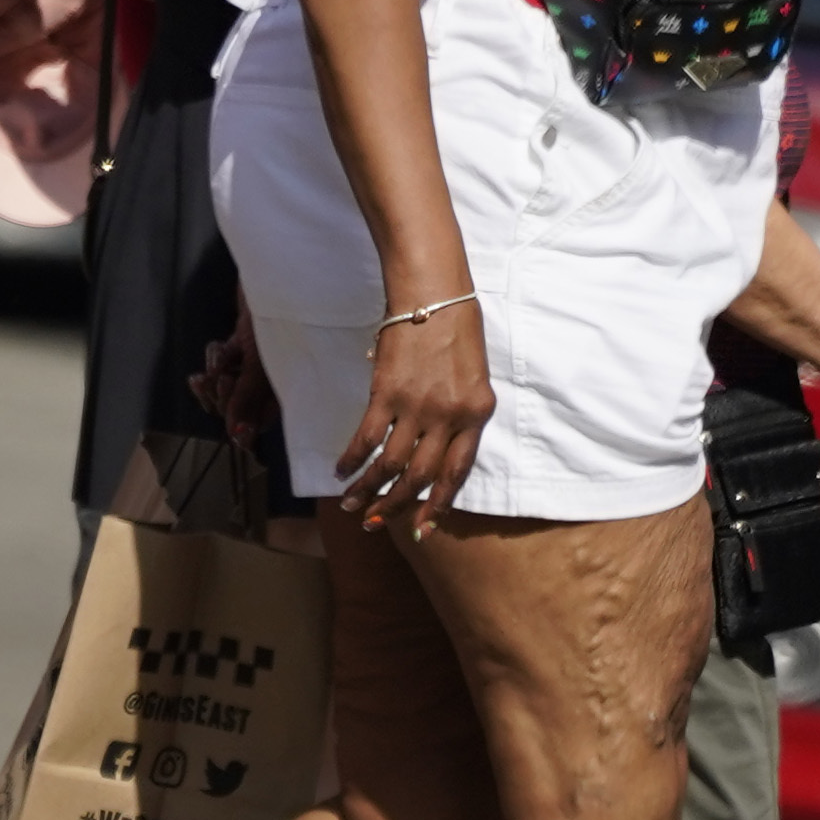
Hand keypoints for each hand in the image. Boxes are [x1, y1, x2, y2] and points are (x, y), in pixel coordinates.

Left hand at [192, 316, 279, 450]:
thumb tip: (236, 434)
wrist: (265, 280)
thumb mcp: (258, 365)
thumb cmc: (271, 322)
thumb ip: (246, 399)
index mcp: (285, 389)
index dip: (244, 428)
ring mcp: (251, 364)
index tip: (234, 430)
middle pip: (234, 409)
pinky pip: (217, 365)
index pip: (260, 423)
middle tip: (226, 380)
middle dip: (223, 398)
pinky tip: (219, 347)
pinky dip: (214, 358)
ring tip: (216, 368)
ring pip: (221, 389)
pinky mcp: (238, 348)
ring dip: (214, 380)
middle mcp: (270, 381)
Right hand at [336, 302, 491, 535]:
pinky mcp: (387, 392)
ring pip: (391, 463)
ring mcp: (417, 406)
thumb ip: (459, 410)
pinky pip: (368, 436)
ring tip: (352, 502)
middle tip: (376, 521)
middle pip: (421, 475)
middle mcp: (449, 416)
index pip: (457, 472)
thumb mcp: (473, 375)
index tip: (422, 526)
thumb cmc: (457, 327)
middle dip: (396, 505)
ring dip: (369, 488)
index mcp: (477, 413)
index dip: (438, 503)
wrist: (434, 293)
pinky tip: (341, 469)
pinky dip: (353, 457)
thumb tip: (433, 440)